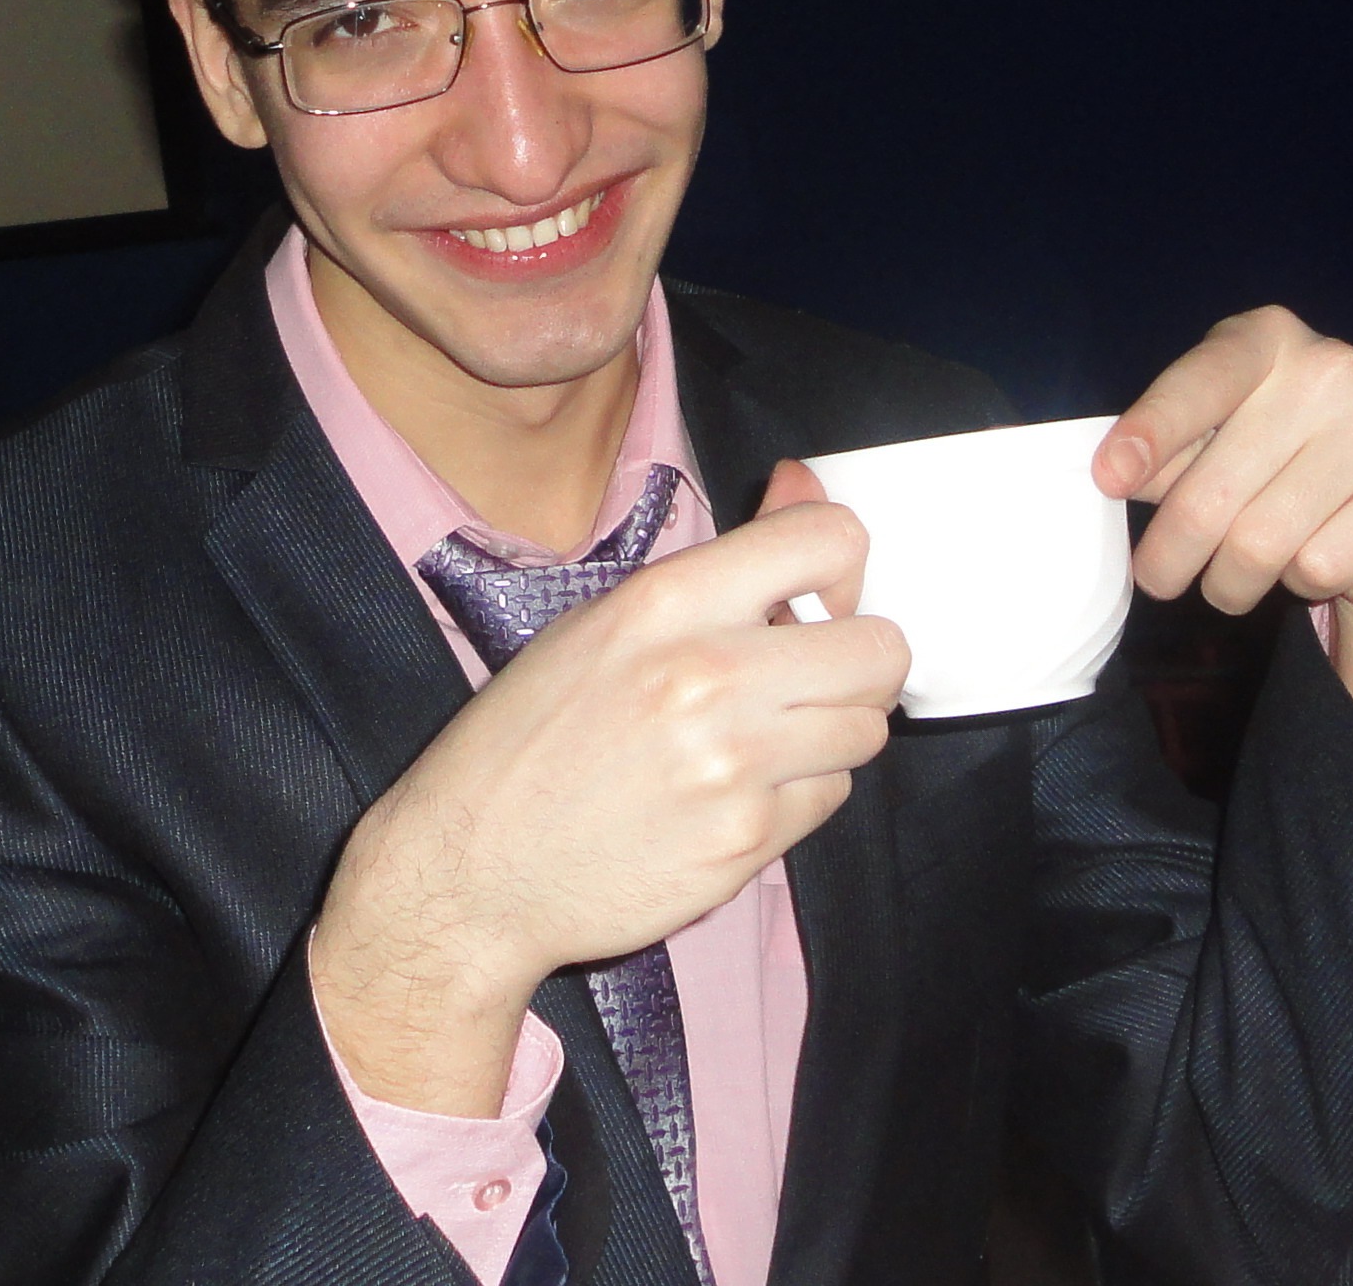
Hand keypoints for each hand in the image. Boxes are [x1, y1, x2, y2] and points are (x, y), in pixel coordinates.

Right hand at [312, 476, 899, 1114]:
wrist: (471, 867)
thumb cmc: (526, 737)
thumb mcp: (604, 620)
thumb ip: (723, 560)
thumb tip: (808, 485)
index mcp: (666, 601)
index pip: (830, 540)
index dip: (841, 568)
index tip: (816, 598)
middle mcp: (709, 674)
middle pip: (881, 648)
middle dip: (855, 663)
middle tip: (804, 679)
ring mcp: (735, 765)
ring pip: (865, 729)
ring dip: (828, 732)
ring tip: (762, 739)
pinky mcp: (746, 842)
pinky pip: (829, 799)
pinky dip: (798, 795)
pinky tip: (734, 795)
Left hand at [1093, 305, 1352, 756]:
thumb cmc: (1282, 463)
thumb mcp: (1219, 438)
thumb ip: (1168, 451)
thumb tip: (1113, 477)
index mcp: (1266, 339)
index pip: (1198, 384)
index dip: (1150, 436)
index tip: (1109, 480)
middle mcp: (1330, 367)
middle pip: (1214, 492)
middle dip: (1172, 553)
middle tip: (1157, 579)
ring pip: (1262, 543)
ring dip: (1230, 581)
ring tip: (1230, 579)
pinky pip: (1320, 564)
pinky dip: (1300, 582)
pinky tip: (1314, 558)